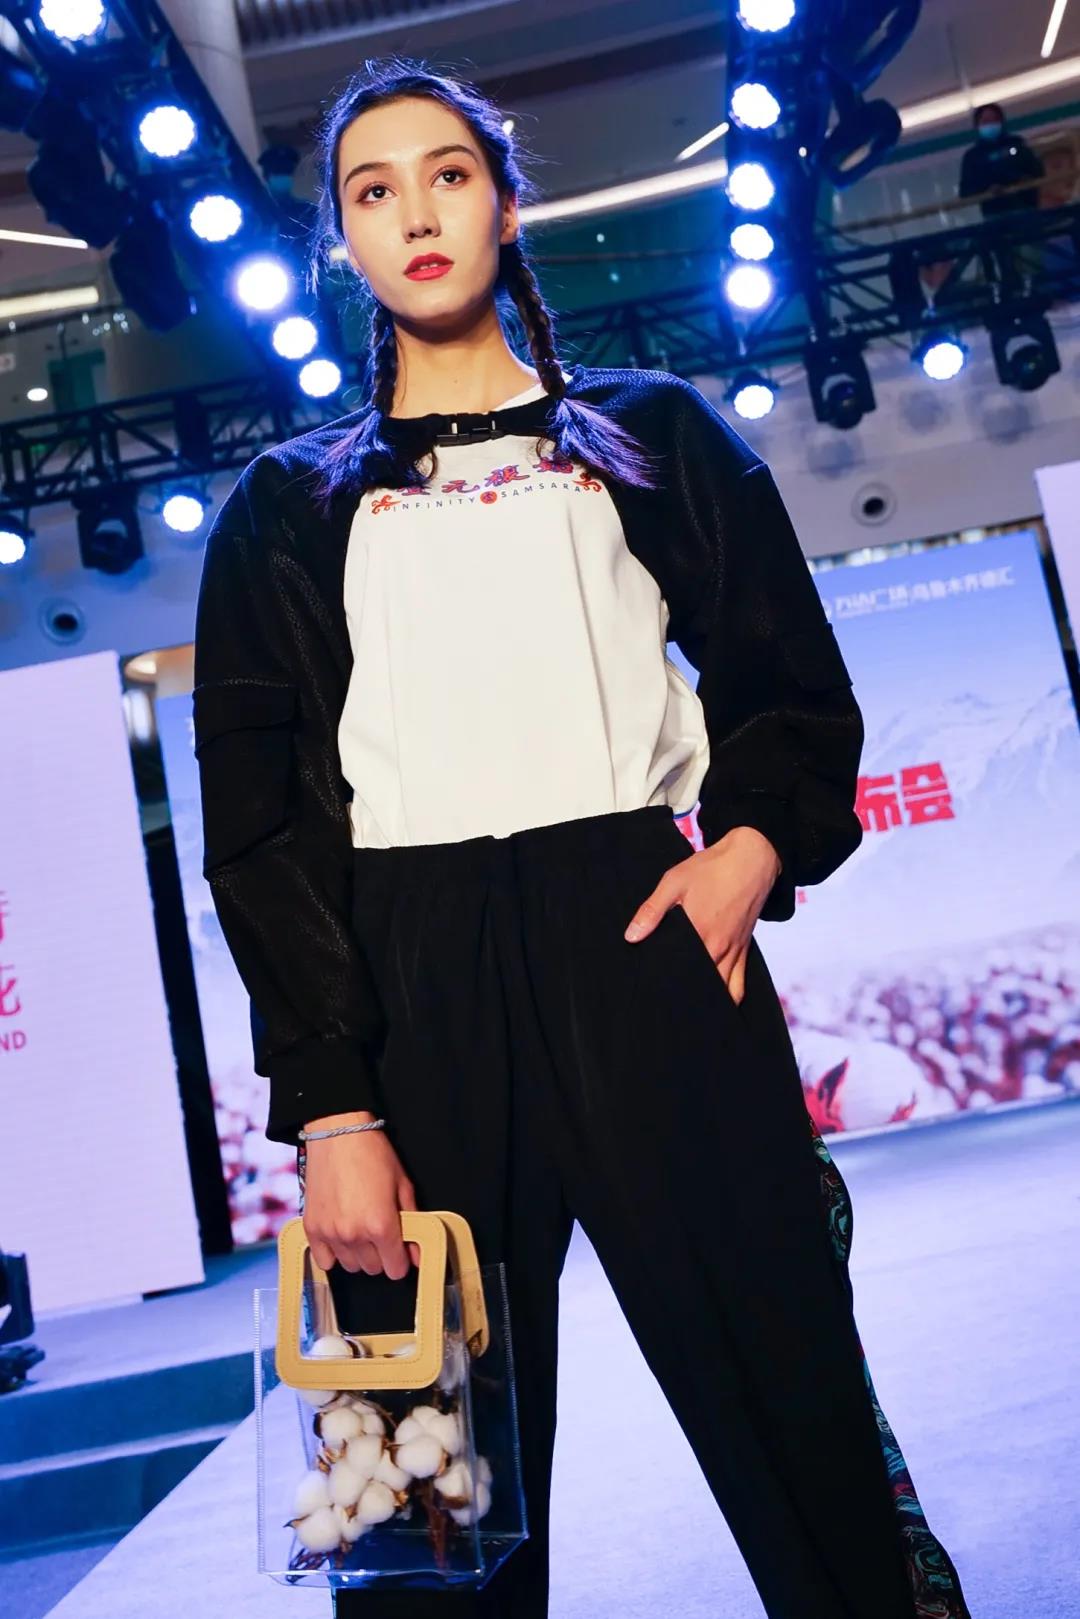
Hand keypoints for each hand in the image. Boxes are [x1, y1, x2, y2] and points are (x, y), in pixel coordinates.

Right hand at [302, 1111, 421, 1278]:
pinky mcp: (312, 1228)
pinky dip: (334, 1254)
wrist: (337, 1134)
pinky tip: (340, 1236)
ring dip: (358, 1254)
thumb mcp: (402, 1185)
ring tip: (360, 1229)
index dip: (401, 1260)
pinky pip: (324, 1261)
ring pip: (351, 1266)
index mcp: (381, 1225)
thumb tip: (416, 1253)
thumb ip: (412, 1222)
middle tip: (380, 1233)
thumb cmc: (372, 1154)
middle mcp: (355, 1235)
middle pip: (373, 1269)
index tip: (400, 1250)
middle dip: (381, 1255)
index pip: (395, 1269)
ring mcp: (331, 1233)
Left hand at [622, 826, 781, 1002]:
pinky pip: (740, 984)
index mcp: (699, 933)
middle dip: (685, 996)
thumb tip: (631, 936)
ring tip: (690, 1006)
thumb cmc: (712, 868)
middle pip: (701, 987)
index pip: (678, 970)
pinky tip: (717, 999)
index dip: (664, 983)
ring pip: (724, 993)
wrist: (751, 858)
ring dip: (709, 1001)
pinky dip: (730, 996)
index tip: (651, 989)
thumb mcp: (674, 882)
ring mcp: (734, 951)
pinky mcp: (744, 949)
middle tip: (666, 1001)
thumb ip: (652, 911)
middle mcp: (718, 948)